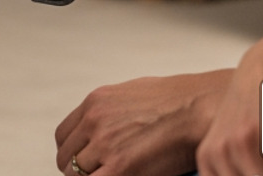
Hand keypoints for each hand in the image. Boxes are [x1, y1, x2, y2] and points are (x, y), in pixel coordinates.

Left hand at [55, 70, 228, 175]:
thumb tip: (103, 130)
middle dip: (79, 171)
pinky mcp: (120, 167)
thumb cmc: (176, 102)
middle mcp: (94, 121)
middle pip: (67, 158)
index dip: (73, 153)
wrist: (199, 109)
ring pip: (77, 174)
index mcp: (95, 103)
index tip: (82, 162)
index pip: (64, 136)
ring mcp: (105, 144)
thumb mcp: (131, 95)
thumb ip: (110, 113)